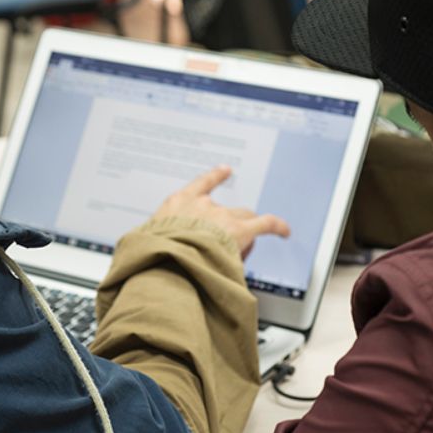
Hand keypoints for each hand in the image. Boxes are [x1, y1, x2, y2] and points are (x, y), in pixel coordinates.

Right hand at [153, 166, 290, 257]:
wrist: (167, 261)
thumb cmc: (153, 254)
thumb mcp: (148, 239)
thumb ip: (158, 237)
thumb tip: (160, 247)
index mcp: (178, 203)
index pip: (200, 186)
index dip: (215, 178)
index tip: (225, 170)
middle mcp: (202, 205)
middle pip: (225, 208)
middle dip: (228, 221)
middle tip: (227, 239)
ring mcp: (222, 216)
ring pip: (243, 217)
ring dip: (245, 229)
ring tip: (246, 245)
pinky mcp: (240, 229)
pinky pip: (266, 223)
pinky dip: (277, 226)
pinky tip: (284, 231)